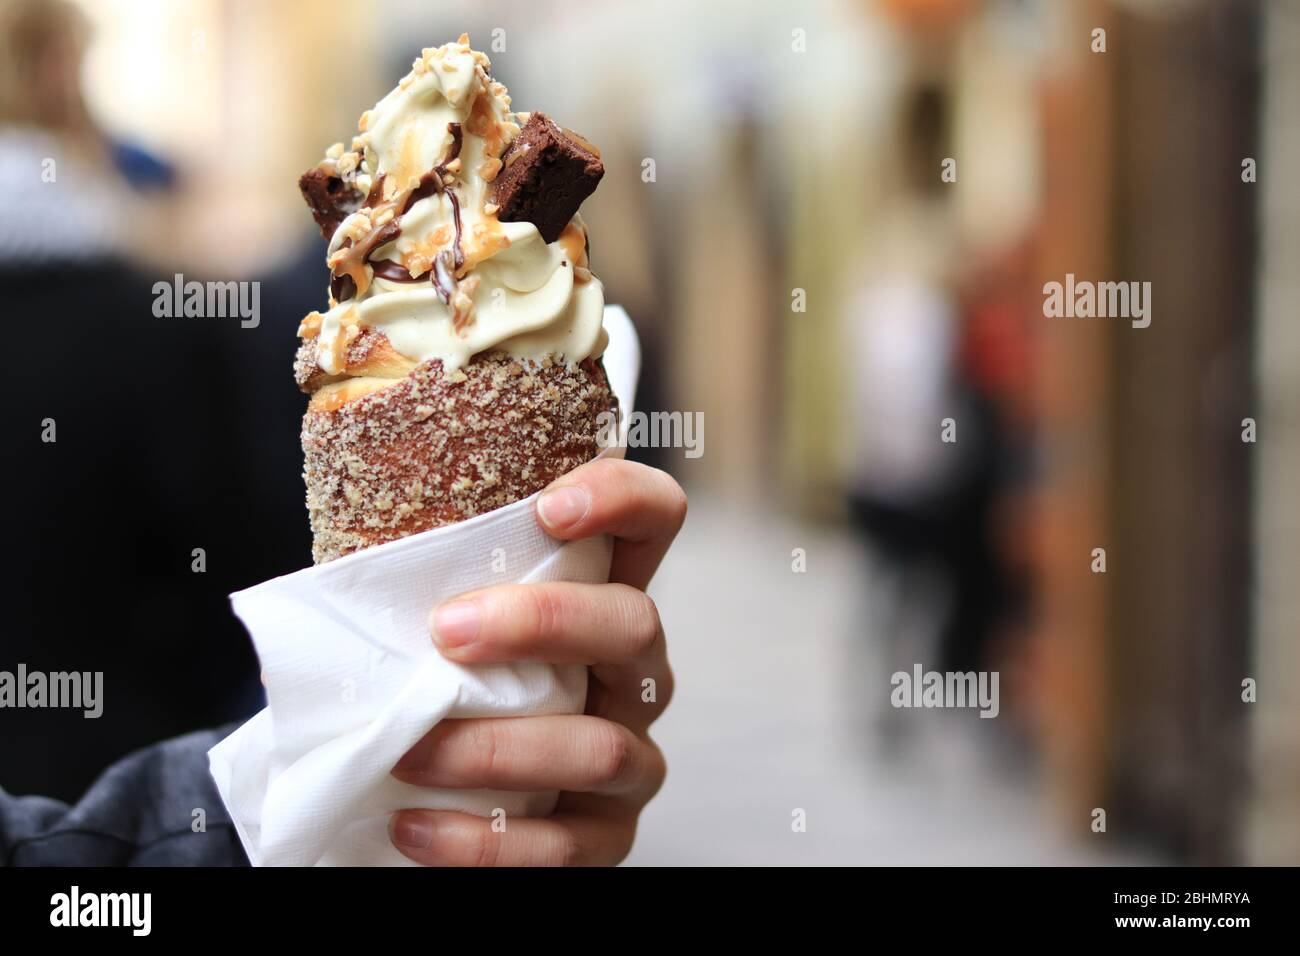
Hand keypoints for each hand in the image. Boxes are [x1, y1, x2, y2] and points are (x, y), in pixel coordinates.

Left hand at [388, 458, 685, 864]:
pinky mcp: (607, 837)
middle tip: (445, 633)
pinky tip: (414, 826)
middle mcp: (634, 673)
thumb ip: (432, 584)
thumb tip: (353, 564)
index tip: (549, 508)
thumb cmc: (448, 688)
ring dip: (495, 748)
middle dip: (543, 622)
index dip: (622, 499)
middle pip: (636, 624)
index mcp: (604, 598)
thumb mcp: (452, 625)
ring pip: (601, 747)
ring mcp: (631, 757)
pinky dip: (484, 840)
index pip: (653, 520)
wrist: (446, 801)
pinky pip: (564, 847)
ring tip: (409, 753)